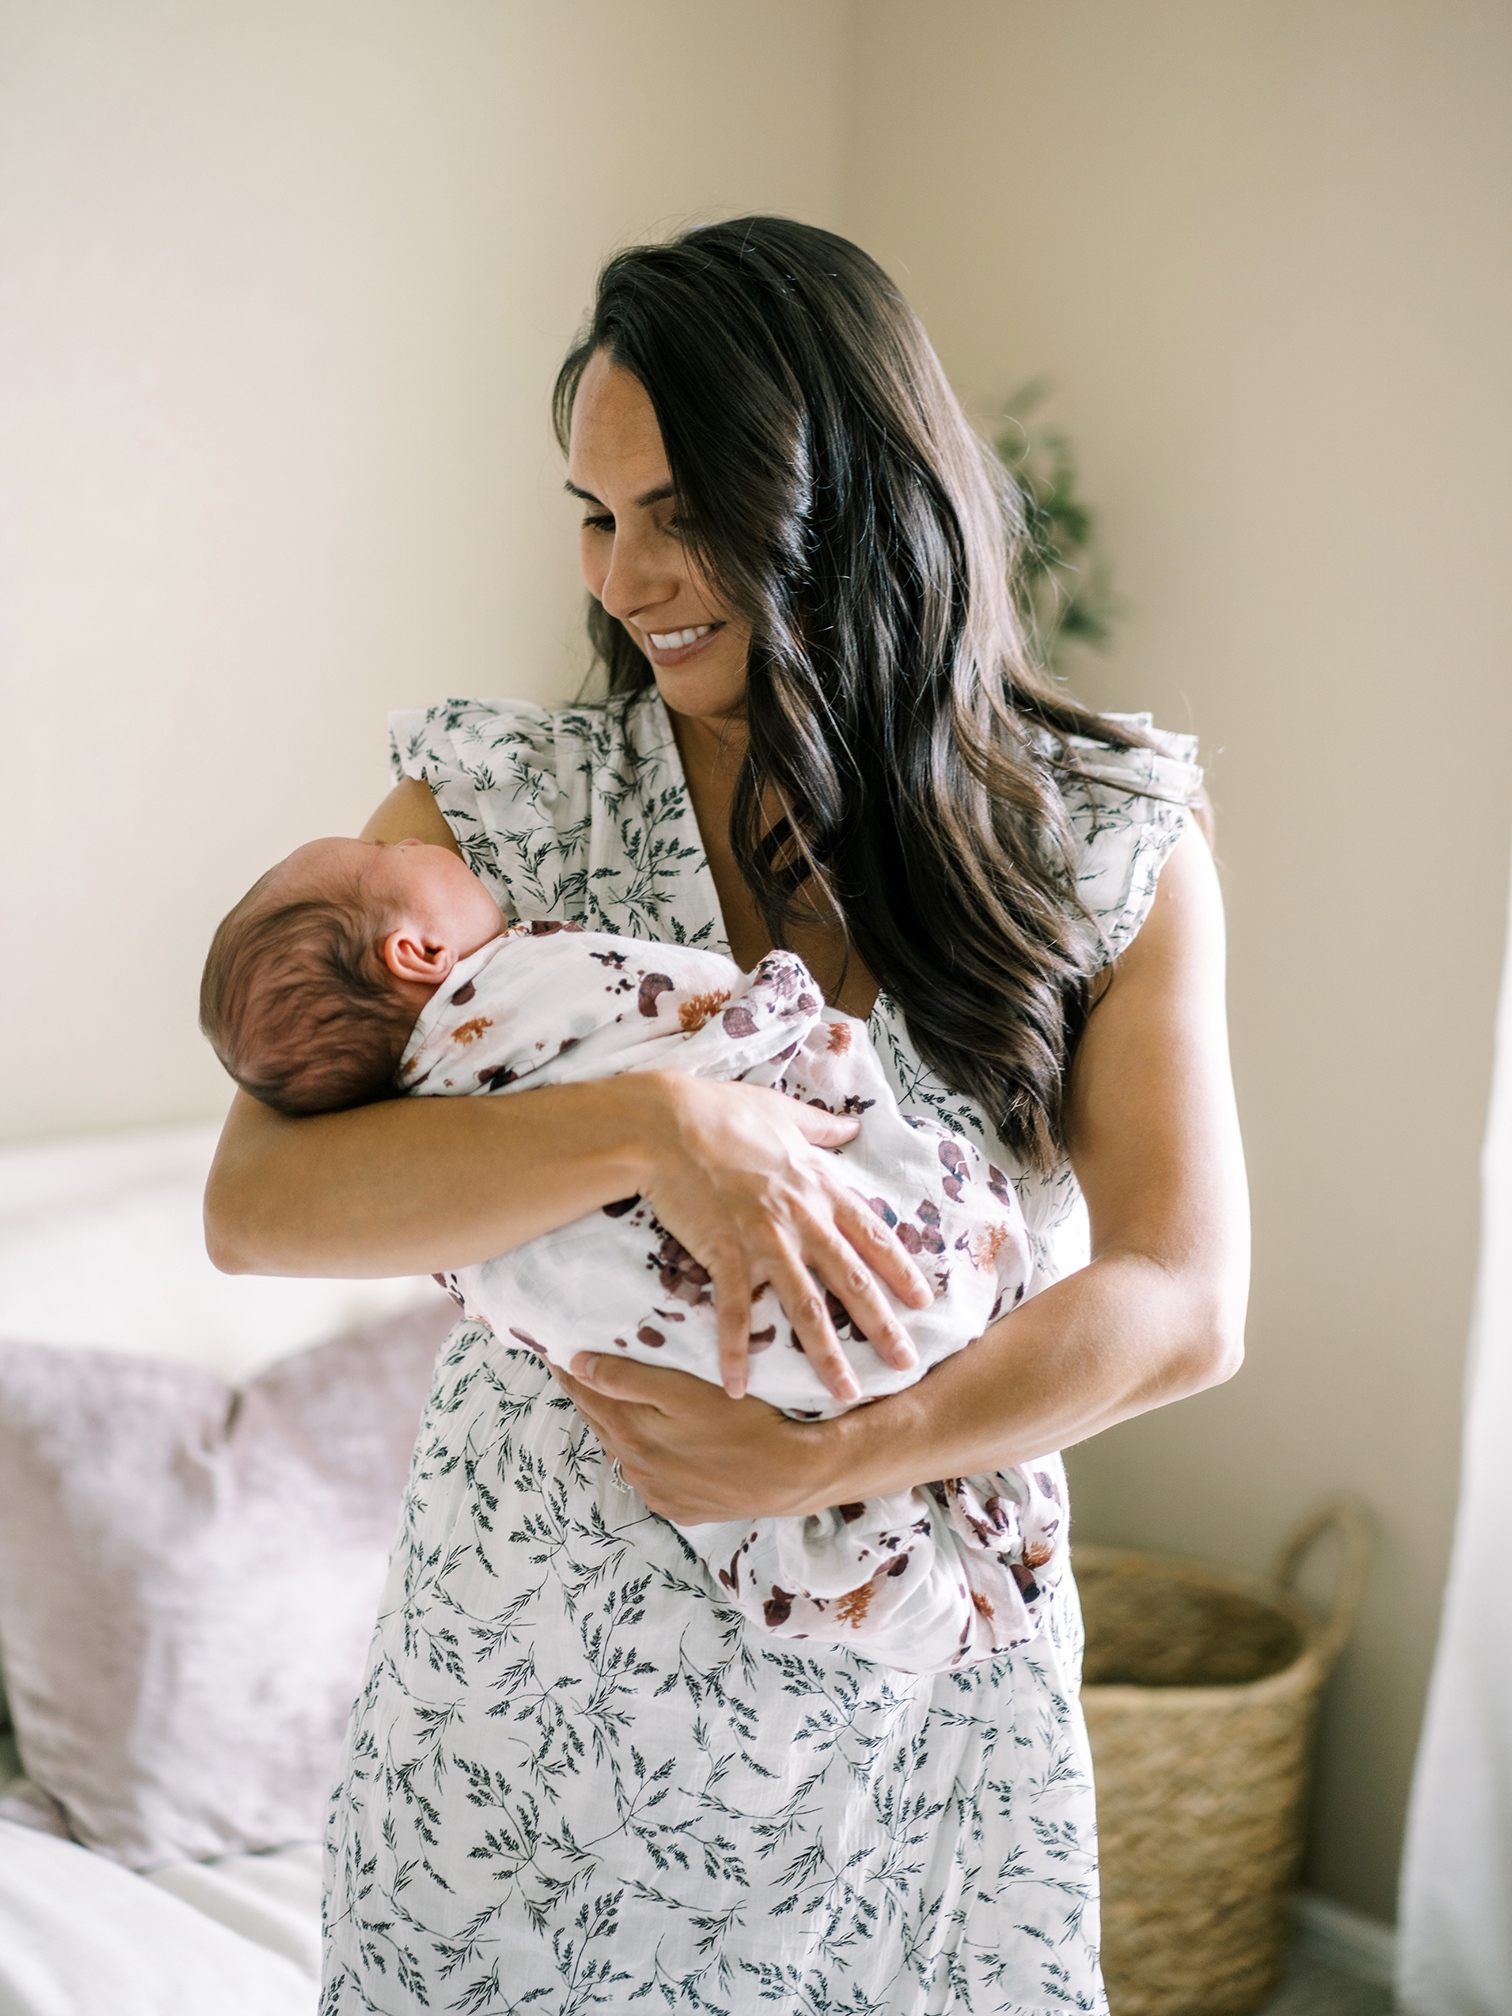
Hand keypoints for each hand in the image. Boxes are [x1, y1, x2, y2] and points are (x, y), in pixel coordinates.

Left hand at [554, 1354, 828, 1522]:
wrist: (794, 1475)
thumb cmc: (746, 1420)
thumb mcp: (687, 1389)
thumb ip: (629, 1378)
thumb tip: (577, 1366)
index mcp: (632, 1433)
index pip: (586, 1394)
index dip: (567, 1369)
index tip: (550, 1346)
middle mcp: (638, 1468)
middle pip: (601, 1421)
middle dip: (586, 1393)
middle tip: (574, 1365)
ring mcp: (660, 1492)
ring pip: (624, 1450)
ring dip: (614, 1423)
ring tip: (611, 1397)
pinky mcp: (683, 1508)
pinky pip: (650, 1476)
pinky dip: (642, 1454)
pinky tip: (651, 1440)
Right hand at [632, 1073, 931, 1402]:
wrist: (667, 1125)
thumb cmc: (722, 1112)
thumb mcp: (783, 1112)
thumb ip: (821, 1127)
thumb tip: (851, 1128)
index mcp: (819, 1187)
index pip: (873, 1236)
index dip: (900, 1271)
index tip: (923, 1301)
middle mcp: (802, 1219)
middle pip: (852, 1282)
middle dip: (882, 1326)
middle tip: (906, 1363)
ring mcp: (764, 1241)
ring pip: (805, 1307)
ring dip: (827, 1355)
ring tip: (846, 1392)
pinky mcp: (724, 1255)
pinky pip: (733, 1312)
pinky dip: (735, 1350)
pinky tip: (738, 1386)